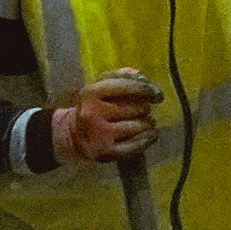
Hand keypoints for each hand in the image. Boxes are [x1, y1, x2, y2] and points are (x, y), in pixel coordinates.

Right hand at [48, 71, 162, 166]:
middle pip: (135, 107)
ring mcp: (98, 134)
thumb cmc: (94, 107)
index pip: (125, 86)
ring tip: (147, 122)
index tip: (156, 93)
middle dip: (145, 108)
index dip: (145, 88)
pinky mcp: (106, 153)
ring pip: (138, 125)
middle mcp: (91, 113)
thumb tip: (142, 77)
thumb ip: (120, 77)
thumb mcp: (99, 88)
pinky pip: (137, 145)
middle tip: (146, 110)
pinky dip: (149, 138)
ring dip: (148, 123)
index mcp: (89, 93)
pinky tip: (152, 134)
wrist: (74, 136)